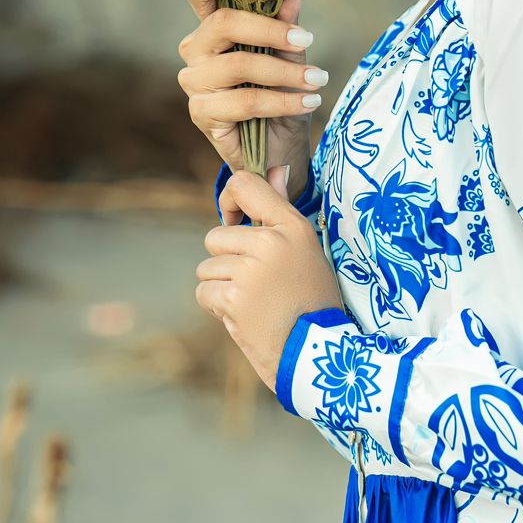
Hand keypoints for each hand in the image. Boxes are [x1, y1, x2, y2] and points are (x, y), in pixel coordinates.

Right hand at [177, 0, 327, 181]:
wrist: (279, 148)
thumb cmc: (281, 94)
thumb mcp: (290, 56)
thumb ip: (286, 24)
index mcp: (212, 28)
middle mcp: (195, 51)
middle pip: (222, 24)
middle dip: (270, 30)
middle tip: (308, 39)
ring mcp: (194, 83)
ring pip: (239, 65)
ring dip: (286, 73)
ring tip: (319, 80)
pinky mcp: (202, 114)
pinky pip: (246, 102)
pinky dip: (283, 101)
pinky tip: (308, 102)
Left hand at [196, 166, 346, 393]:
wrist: (318, 351)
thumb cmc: (314, 300)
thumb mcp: (308, 250)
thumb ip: (281, 212)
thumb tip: (276, 171)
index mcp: (291, 226)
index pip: (245, 184)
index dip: (230, 201)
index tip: (236, 222)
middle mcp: (270, 242)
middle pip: (216, 237)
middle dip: (227, 262)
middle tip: (256, 285)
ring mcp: (250, 270)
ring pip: (207, 268)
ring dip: (221, 288)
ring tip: (254, 303)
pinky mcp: (234, 298)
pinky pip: (204, 292)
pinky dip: (217, 308)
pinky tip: (243, 316)